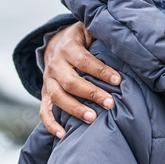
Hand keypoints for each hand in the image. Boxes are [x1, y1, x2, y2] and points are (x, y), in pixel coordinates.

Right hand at [40, 22, 120, 137]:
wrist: (56, 42)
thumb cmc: (81, 38)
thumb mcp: (89, 29)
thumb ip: (101, 32)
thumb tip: (121, 37)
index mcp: (68, 48)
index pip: (84, 60)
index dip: (100, 71)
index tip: (118, 80)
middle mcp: (55, 65)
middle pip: (71, 82)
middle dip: (91, 93)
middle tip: (109, 103)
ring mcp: (48, 81)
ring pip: (58, 97)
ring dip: (75, 109)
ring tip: (93, 119)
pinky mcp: (44, 94)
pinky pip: (43, 111)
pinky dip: (51, 124)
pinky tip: (63, 134)